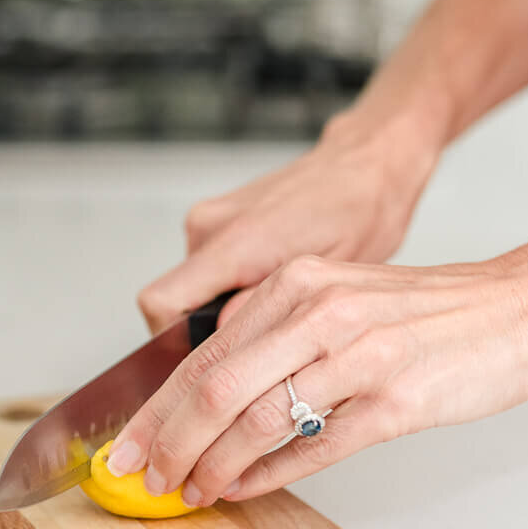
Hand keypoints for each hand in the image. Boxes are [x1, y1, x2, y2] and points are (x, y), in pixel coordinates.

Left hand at [110, 246, 527, 504]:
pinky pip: (316, 447)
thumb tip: (207, 397)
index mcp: (297, 285)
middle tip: (143, 479)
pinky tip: (244, 489)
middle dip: (169, 441)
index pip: (204, 353)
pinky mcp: (396, 402)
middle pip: (217, 386)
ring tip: (192, 492)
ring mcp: (359, 357)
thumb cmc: (424, 313)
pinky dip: (270, 475)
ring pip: (259, 419)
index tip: (127, 444)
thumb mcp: (337, 300)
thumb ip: (275, 336)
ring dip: (214, 465)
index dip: (157, 407)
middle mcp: (320, 313)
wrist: (514, 310)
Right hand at [137, 116, 437, 332]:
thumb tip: (226, 346)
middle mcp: (212, 226)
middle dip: (203, 330)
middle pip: (172, 301)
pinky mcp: (219, 218)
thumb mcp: (325, 278)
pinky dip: (229, 285)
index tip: (204, 364)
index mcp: (236, 241)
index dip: (171, 341)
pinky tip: (271, 285)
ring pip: (191, 287)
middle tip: (255, 346)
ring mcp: (212, 219)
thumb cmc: (359, 211)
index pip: (161, 302)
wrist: (366, 164)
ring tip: (275, 307)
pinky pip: (206, 267)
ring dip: (220, 307)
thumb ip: (267, 311)